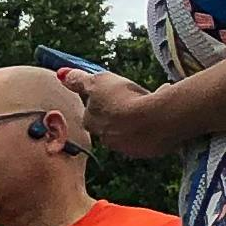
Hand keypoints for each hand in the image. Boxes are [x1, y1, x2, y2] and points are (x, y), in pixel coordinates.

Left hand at [60, 67, 181, 161]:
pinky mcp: (150, 150)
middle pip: (112, 122)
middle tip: (134, 95)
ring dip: (141, 114)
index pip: (91, 113)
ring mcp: (129, 147)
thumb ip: (78, 80)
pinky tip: (165, 107)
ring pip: (133, 127)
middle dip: (122, 109)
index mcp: (92, 124)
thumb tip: (60, 74)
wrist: (154, 120)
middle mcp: (108, 140)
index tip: (114, 92)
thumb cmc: (122, 99)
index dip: (102, 101)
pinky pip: (153, 132)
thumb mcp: (98, 82)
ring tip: (153, 98)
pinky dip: (158, 120)